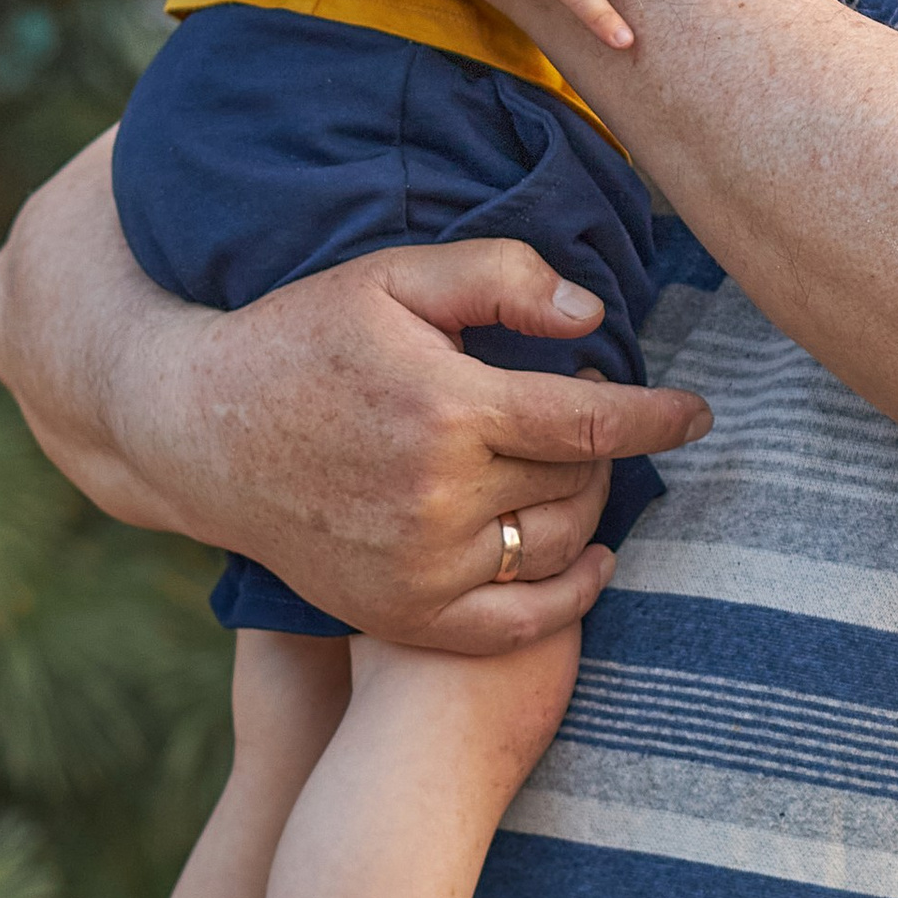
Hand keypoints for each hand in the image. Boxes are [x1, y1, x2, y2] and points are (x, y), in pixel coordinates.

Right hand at [0, 150, 711, 646]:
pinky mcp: (399, 612)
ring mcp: (418, 566)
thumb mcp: (390, 278)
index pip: (591, 423)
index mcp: (444, 408)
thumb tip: (593, 316)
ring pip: (555, 545)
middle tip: (596, 413)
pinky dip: (569, 596)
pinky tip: (591, 561)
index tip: (701, 411)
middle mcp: (436, 497)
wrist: (196, 432)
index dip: (659, 416)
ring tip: (580, 466)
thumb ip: (498, 277)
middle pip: (578, 482)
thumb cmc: (298, 337)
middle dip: (609, 447)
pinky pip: (515, 621)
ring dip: (591, 506)